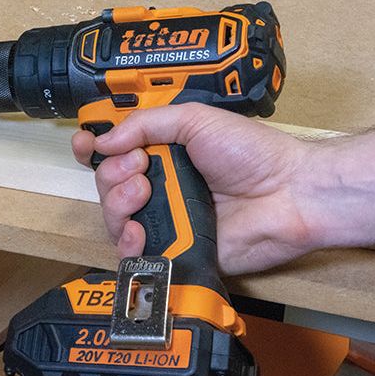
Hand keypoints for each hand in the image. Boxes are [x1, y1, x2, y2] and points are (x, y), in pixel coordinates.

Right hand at [71, 104, 316, 274]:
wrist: (288, 194)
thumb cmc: (252, 153)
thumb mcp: (196, 120)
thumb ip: (145, 124)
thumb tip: (102, 140)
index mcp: (163, 154)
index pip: (113, 153)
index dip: (92, 149)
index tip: (85, 144)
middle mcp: (160, 188)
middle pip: (107, 185)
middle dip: (111, 174)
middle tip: (140, 166)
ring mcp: (166, 222)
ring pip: (114, 219)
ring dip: (117, 203)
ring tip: (142, 194)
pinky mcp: (174, 253)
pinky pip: (135, 255)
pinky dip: (128, 242)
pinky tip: (139, 231)